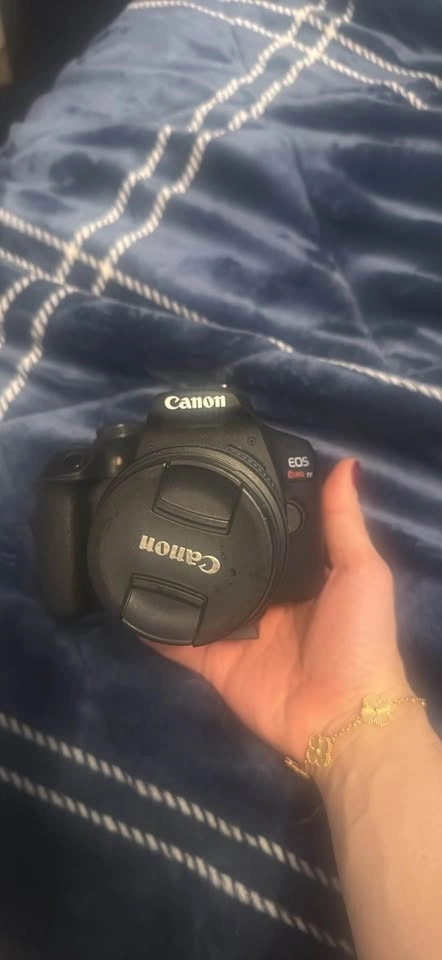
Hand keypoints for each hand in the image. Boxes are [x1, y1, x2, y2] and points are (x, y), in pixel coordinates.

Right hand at [147, 459, 410, 761]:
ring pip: (198, 601)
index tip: (221, 475)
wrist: (341, 717)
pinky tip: (129, 598)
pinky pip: (179, 642)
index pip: (269, 535)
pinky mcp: (215, 664)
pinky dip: (155, 627)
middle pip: (228, 566)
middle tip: (166, 504)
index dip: (250, 509)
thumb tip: (345, 461)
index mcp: (301, 577)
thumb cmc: (358, 638)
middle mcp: (267, 602)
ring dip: (174, 580)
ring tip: (140, 541)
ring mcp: (238, 634)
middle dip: (203, 543)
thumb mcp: (362, 571)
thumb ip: (344, 521)